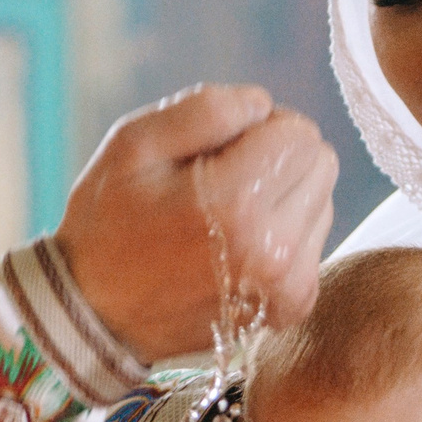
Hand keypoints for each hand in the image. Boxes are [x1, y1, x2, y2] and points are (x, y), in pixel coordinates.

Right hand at [56, 85, 338, 361]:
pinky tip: (240, 246)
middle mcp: (274, 249)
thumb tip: (264, 105)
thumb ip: (206, 109)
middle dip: (280, 158)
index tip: (224, 147)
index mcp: (237, 202)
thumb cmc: (110, 222)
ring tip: (228, 216)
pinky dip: (285, 235)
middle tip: (225, 179)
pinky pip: (314, 242)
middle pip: (321, 164)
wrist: (99, 315)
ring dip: (286, 197)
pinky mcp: (292, 306)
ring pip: (323, 202)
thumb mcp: (134, 144)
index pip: (300, 133)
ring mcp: (288, 284)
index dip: (262, 126)